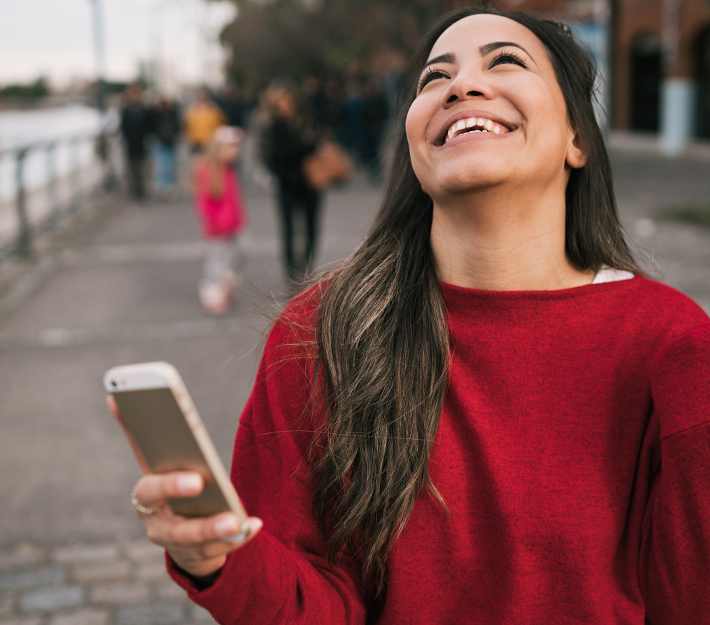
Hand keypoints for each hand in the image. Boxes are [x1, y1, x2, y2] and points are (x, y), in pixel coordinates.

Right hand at [106, 396, 261, 579]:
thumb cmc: (168, 486)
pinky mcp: (200, 555)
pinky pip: (220, 551)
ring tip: (238, 520)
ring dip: (217, 532)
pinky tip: (254, 525)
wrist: (178, 534)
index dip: (170, 485)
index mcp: (147, 497)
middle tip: (209, 491)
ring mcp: (177, 545)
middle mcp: (157, 525)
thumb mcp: (156, 463)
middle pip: (176, 527)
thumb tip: (114, 397)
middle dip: (195, 514)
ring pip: (196, 542)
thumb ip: (139, 434)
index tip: (196, 479)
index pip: (152, 490)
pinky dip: (239, 538)